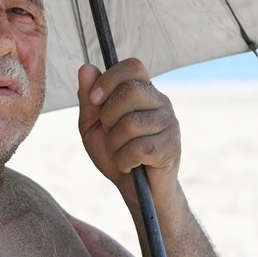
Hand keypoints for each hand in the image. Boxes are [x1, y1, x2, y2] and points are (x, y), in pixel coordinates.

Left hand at [77, 60, 180, 202]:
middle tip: (110, 134)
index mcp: (143, 91)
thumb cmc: (116, 154)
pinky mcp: (171, 147)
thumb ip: (88, 99)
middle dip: (108, 116)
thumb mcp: (93, 126)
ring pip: (131, 123)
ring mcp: (169, 123)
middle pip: (130, 91)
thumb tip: (86, 67)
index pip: (133, 66)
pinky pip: (138, 148)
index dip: (110, 79)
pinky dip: (124, 160)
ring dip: (115, 144)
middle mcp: (160, 102)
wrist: (137, 191)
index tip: (95, 99)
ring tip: (120, 153)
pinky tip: (130, 165)